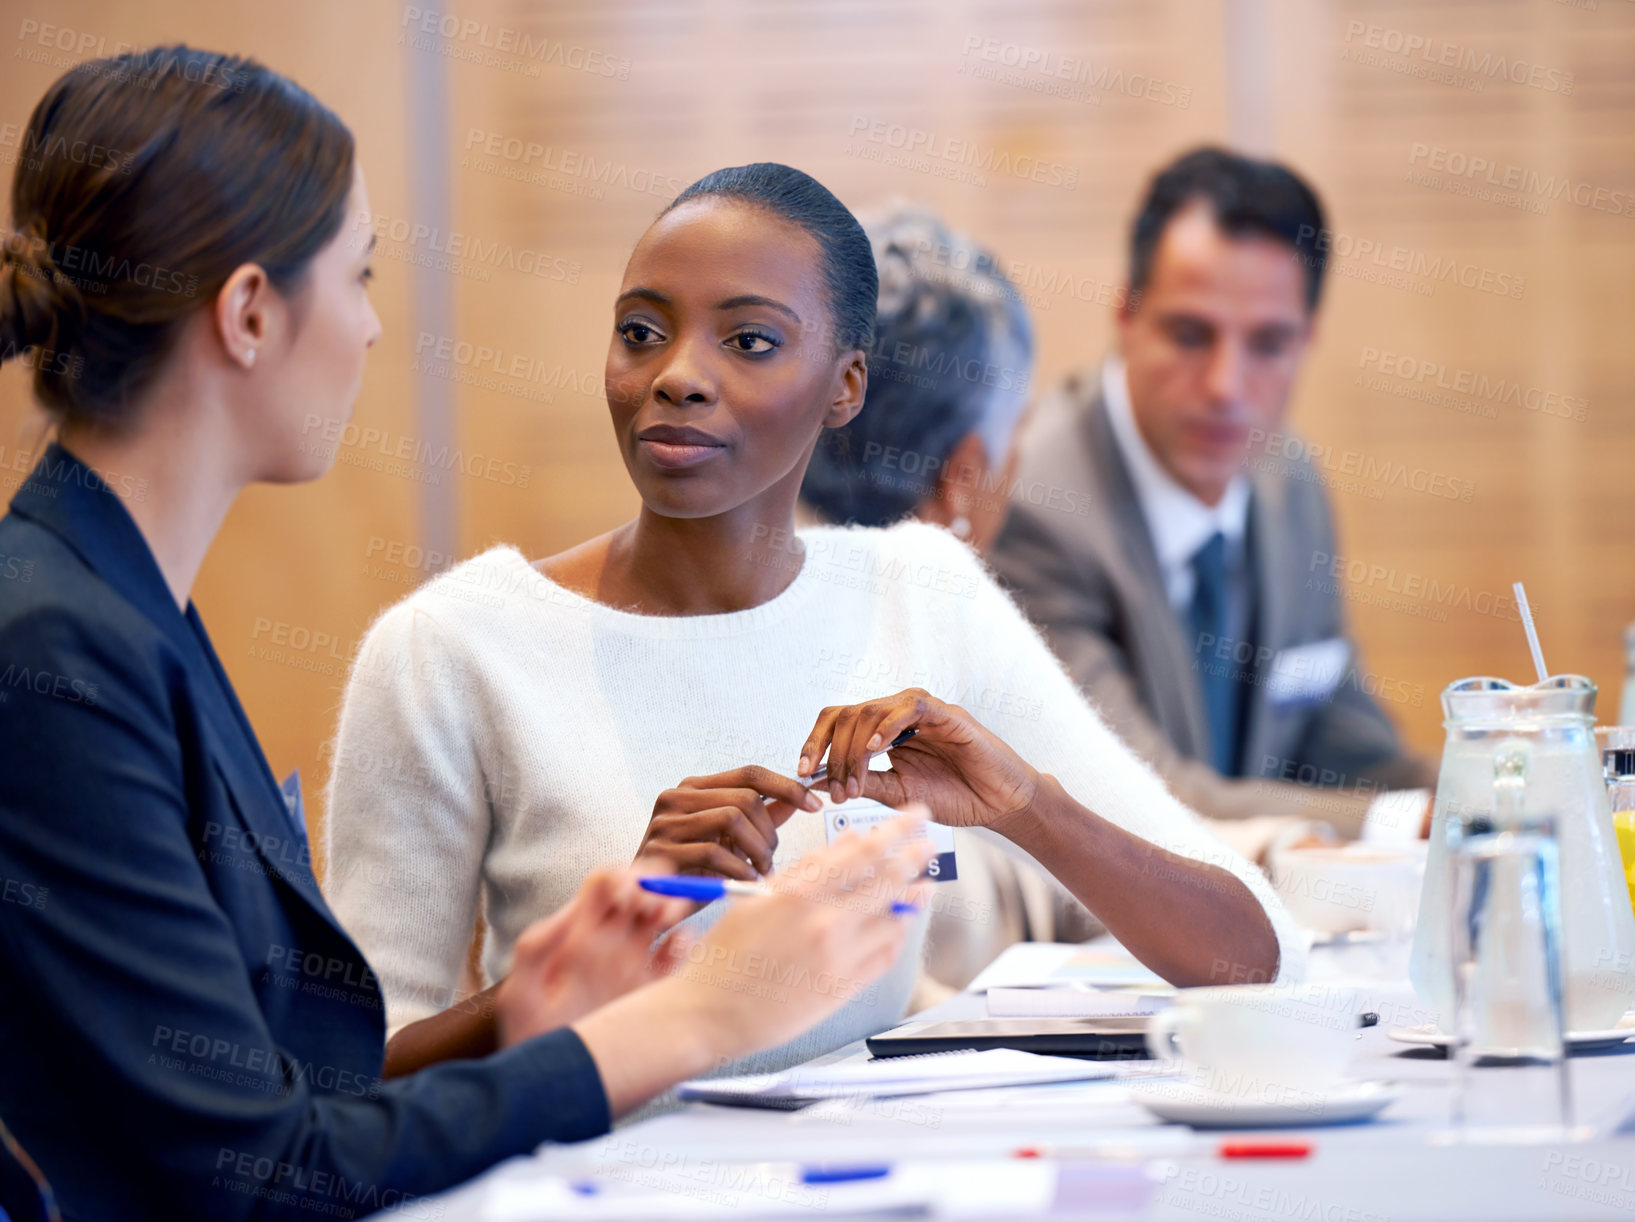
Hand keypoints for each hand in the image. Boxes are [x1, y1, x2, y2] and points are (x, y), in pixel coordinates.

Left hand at [493, 868, 691, 1047]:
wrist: (551, 1090)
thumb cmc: (531, 1043)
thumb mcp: (521, 996)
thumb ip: (536, 950)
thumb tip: (567, 913)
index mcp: (579, 933)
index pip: (607, 882)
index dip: (625, 877)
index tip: (630, 896)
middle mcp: (610, 942)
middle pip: (643, 891)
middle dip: (658, 887)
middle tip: (659, 909)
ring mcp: (635, 964)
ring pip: (666, 917)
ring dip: (675, 907)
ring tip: (671, 923)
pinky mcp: (655, 990)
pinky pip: (680, 955)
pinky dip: (687, 945)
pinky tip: (678, 956)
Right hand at [637, 766, 822, 880]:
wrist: (649, 905)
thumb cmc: (692, 871)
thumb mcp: (731, 840)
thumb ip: (761, 817)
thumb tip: (797, 798)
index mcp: (694, 788)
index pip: (750, 773)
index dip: (787, 787)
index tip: (814, 804)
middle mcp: (676, 797)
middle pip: (745, 798)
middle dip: (770, 832)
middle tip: (772, 859)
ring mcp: (665, 822)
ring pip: (732, 819)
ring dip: (757, 850)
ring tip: (759, 871)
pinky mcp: (661, 850)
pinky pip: (714, 852)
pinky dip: (739, 869)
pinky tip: (744, 882)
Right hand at [664, 809, 935, 1054]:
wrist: (708, 1014)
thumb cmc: (724, 956)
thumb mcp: (756, 898)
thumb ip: (804, 871)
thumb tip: (846, 845)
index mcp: (799, 893)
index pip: (864, 850)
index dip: (897, 829)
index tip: (914, 817)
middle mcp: (824, 922)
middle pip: (888, 878)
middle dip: (915, 855)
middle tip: (930, 842)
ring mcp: (838, 958)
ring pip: (894, 917)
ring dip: (914, 896)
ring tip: (924, 883)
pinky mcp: (843, 990)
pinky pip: (885, 955)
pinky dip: (897, 935)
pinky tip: (900, 923)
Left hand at [797, 689, 1040, 832]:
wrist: (999, 803)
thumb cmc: (955, 796)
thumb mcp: (896, 794)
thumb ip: (862, 784)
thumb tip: (817, 781)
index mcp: (883, 731)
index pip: (837, 723)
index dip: (814, 744)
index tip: (801, 773)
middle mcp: (898, 715)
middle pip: (846, 715)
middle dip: (831, 754)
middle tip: (834, 790)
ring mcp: (921, 711)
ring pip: (870, 711)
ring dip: (852, 750)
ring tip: (852, 783)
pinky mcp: (946, 713)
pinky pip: (909, 707)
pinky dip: (886, 727)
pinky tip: (873, 751)